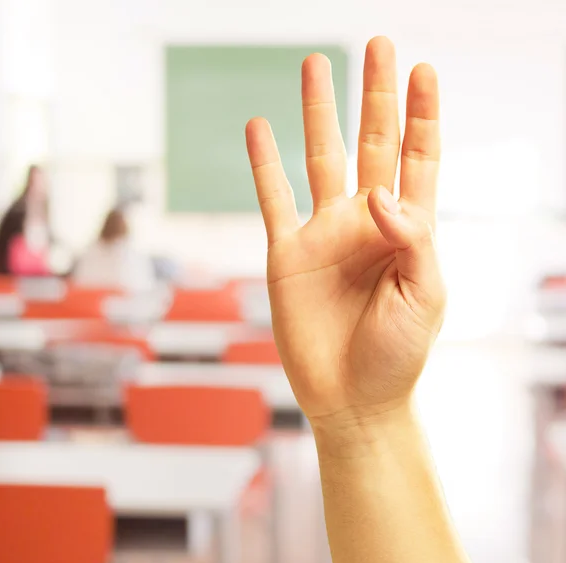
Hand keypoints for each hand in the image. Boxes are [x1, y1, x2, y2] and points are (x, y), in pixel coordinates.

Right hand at [245, 37, 444, 424]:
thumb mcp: (425, 297)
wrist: (351, 398)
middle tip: (377, 44)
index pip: (418, 157)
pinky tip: (258, 128)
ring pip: (320, 158)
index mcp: (407, 229)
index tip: (422, 69)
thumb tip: (377, 193)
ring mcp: (324, 233)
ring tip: (316, 64)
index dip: (422, 113)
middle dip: (376, 93)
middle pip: (372, 142)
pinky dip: (263, 164)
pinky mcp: (286, 253)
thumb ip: (411, 240)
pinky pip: (272, 198)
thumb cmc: (397, 355)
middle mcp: (365, 222)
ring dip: (319, 112)